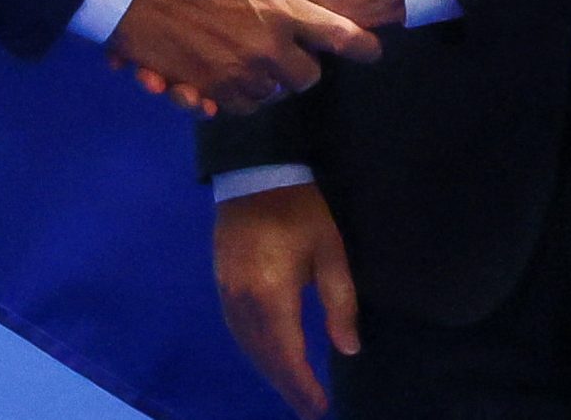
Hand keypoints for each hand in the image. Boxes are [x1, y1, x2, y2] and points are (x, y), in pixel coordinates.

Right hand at [107, 0, 380, 117]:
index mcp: (283, 7)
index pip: (340, 36)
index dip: (361, 46)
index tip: (371, 50)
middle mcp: (268, 46)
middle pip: (309, 77)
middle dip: (305, 68)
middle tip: (295, 55)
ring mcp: (240, 72)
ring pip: (274, 94)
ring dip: (271, 82)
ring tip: (257, 61)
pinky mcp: (211, 90)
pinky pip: (241, 106)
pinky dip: (241, 96)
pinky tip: (233, 75)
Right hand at [214, 184, 358, 419]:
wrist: (256, 174)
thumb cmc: (301, 211)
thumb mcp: (330, 252)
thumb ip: (340, 303)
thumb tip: (348, 349)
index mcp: (272, 294)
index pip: (287, 354)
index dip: (302, 386)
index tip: (319, 409)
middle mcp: (243, 301)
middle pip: (264, 357)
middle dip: (287, 387)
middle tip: (309, 410)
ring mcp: (227, 293)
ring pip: (248, 347)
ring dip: (270, 372)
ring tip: (294, 390)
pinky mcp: (222, 284)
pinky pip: (238, 331)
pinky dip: (255, 352)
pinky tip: (270, 358)